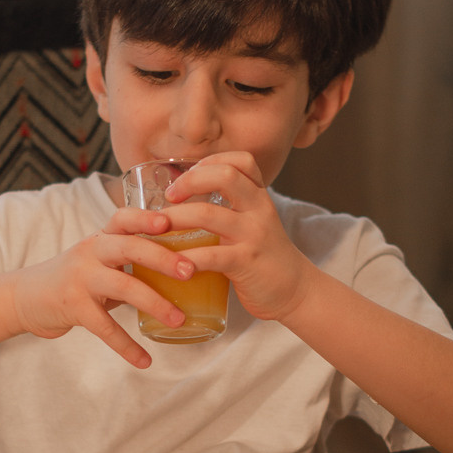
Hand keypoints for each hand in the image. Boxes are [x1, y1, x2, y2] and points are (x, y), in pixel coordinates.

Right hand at [10, 207, 198, 366]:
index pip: (124, 218)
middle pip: (129, 246)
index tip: (169, 221)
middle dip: (162, 257)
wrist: (25, 297)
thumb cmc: (74, 278)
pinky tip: (144, 360)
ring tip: (179, 320)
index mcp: (101, 238)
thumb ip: (130, 260)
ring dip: (155, 303)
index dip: (146, 217)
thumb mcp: (98, 260)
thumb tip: (182, 269)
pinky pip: (105, 328)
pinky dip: (126, 346)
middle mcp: (91, 252)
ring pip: (123, 286)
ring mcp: (80, 279)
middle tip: (190, 271)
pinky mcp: (73, 307)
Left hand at [160, 152, 312, 321]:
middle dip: (189, 181)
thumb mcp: (254, 226)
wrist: (296, 292)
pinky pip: (211, 256)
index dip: (211, 161)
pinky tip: (173, 265)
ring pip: (208, 214)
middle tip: (168, 197)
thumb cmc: (265, 260)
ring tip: (156, 228)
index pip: (241, 161)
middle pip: (224, 175)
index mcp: (258, 199)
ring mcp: (254, 235)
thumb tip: (185, 206)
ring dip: (176, 218)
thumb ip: (231, 212)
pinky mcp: (246, 263)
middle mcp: (258, 210)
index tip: (188, 176)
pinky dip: (187, 259)